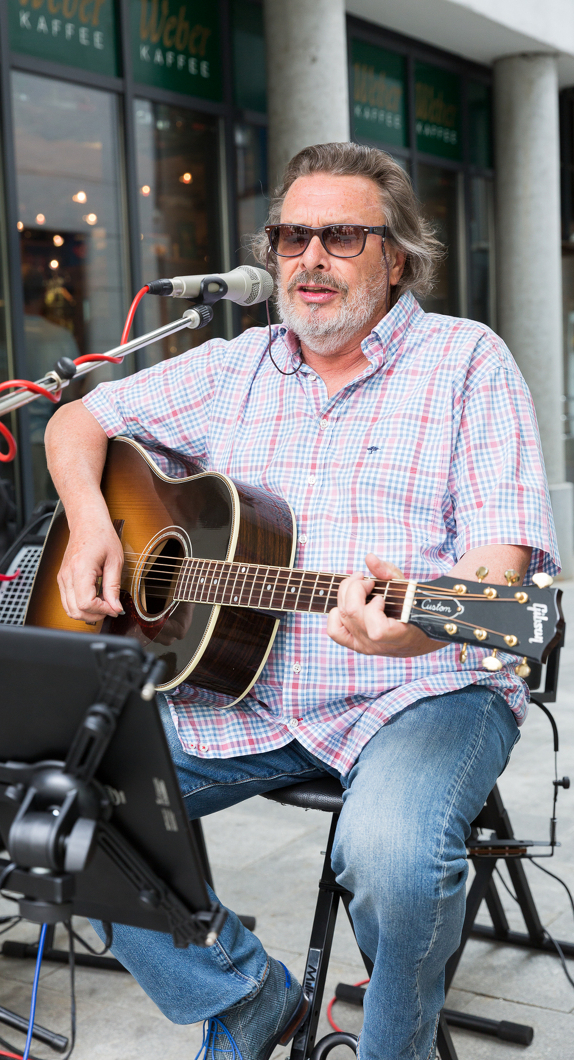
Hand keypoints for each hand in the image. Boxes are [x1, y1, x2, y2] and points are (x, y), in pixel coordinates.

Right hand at [57, 510, 123, 621]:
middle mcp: (66, 575)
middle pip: (75, 611)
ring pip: (70, 609)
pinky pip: (68, 601)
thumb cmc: (102, 536)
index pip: (86, 603)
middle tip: (111, 608)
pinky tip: (95, 597)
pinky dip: (81, 606)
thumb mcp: (115, 561)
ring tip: (104, 603)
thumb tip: (116, 608)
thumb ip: (114, 587)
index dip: (102, 610)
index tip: (115, 608)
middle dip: (95, 615)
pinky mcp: (62, 579)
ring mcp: (62, 578)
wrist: (87, 523)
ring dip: (87, 613)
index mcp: (80, 569)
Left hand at [327, 553, 445, 657]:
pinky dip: (335, 614)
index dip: (374, 608)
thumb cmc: (414, 610)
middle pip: (351, 613)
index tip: (382, 597)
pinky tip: (347, 603)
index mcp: (395, 636)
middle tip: (367, 580)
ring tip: (358, 586)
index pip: (376, 629)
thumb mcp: (406, 588)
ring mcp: (363, 646)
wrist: (418, 636)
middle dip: (356, 588)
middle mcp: (376, 644)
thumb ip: (388, 572)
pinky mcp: (355, 644)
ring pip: (341, 616)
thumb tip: (369, 557)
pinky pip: (334, 631)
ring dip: (346, 594)